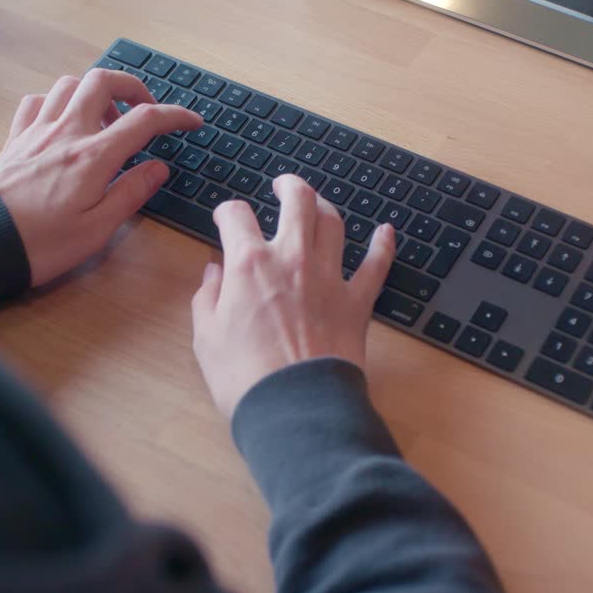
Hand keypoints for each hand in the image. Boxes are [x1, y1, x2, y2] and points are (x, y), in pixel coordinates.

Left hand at [0, 70, 201, 286]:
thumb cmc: (41, 244)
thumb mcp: (97, 229)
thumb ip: (131, 193)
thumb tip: (158, 167)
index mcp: (93, 156)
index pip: (143, 120)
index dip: (174, 116)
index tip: (192, 121)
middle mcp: (66, 133)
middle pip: (103, 81)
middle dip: (132, 86)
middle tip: (146, 110)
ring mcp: (37, 132)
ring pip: (68, 84)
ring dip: (94, 91)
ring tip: (106, 118)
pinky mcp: (15, 140)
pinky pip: (36, 102)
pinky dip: (56, 102)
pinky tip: (63, 122)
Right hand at [191, 175, 395, 416]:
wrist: (295, 408)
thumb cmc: (244, 378)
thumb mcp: (207, 338)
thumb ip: (208, 298)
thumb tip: (214, 274)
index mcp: (248, 264)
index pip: (236, 217)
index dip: (227, 212)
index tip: (225, 219)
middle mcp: (292, 260)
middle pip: (297, 202)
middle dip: (288, 186)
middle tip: (282, 185)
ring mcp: (329, 278)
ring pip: (333, 223)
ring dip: (324, 207)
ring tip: (317, 205)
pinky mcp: (357, 302)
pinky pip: (376, 264)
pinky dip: (382, 245)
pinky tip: (386, 232)